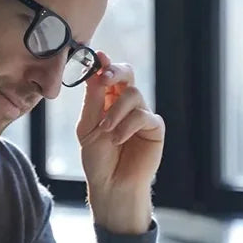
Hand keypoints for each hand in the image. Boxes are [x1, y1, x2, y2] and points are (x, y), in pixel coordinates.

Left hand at [76, 51, 163, 232]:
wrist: (111, 185)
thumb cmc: (98, 159)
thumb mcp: (87, 127)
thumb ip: (92, 101)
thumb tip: (95, 71)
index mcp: (108, 101)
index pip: (109, 74)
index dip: (104, 64)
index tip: (98, 57)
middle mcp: (127, 104)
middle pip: (128, 74)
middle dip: (115, 73)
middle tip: (103, 80)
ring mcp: (142, 115)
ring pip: (133, 94)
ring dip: (116, 111)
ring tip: (105, 130)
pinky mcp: (154, 128)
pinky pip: (143, 115)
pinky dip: (127, 125)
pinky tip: (117, 139)